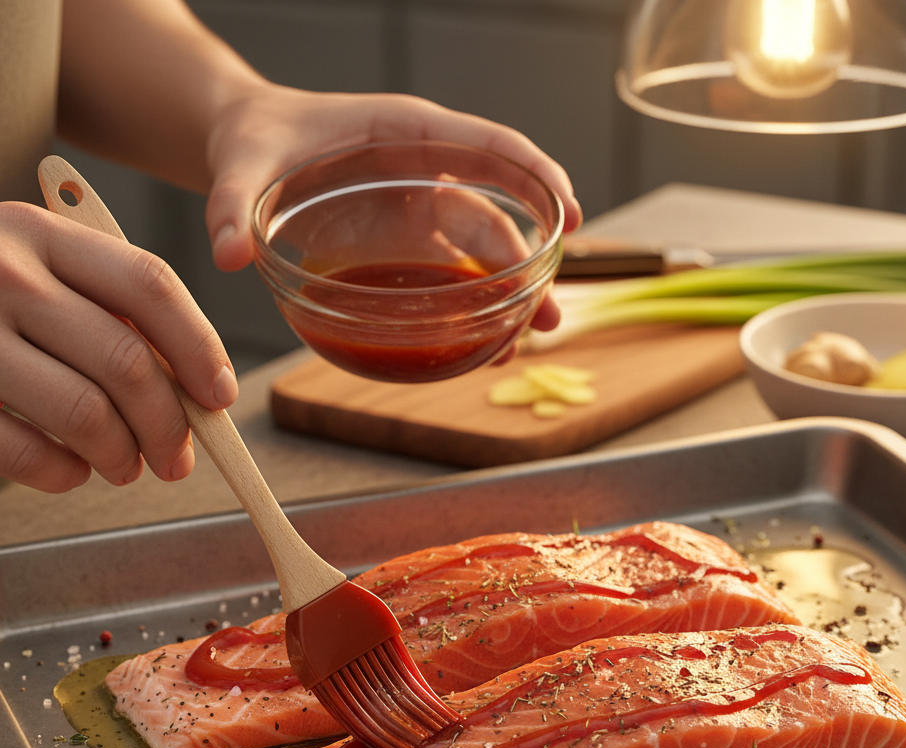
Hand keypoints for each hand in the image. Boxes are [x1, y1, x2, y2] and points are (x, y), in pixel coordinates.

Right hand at [0, 202, 236, 491]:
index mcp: (44, 233)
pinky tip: (72, 471)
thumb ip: (113, 309)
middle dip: (170, 426)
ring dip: (123, 455)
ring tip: (127, 466)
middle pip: (128, 361)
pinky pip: (25, 450)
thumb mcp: (43, 270)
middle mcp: (4, 273)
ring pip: (86, 412)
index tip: (221, 397)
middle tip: (178, 458)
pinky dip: (64, 474)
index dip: (201, 348)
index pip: (150, 285)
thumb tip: (199, 389)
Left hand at [203, 88, 581, 330]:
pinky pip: (449, 276)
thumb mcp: (241, 163)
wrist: (248, 146)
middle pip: (495, 216)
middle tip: (548, 317)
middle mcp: (424, 173)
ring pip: (479, 254)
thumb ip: (232, 203)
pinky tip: (477, 345)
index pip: (490, 145)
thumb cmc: (256, 138)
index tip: (569, 216)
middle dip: (529, 265)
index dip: (536, 176)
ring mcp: (417, 213)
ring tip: (517, 346)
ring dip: (505, 298)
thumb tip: (225, 255)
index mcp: (406, 132)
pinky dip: (468, 309)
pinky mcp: (405, 245)